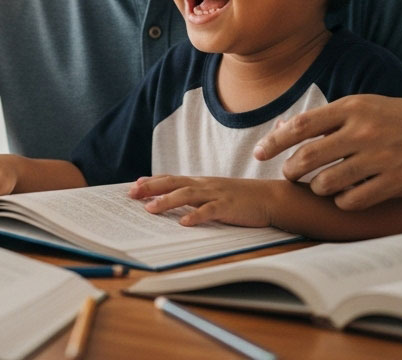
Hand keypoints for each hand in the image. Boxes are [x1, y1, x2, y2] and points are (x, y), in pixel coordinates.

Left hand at [129, 176, 277, 226]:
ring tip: (150, 209)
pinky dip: (196, 216)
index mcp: (201, 183)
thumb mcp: (215, 193)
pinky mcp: (228, 206)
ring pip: (187, 195)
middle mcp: (205, 185)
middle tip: (132, 194)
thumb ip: (196, 196)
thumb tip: (174, 202)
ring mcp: (216, 194)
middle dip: (151, 188)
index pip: (172, 179)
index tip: (134, 186)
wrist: (270, 197)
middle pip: (173, 183)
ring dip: (167, 201)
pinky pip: (210, 211)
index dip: (152, 182)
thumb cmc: (241, 198)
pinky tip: (184, 222)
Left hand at [251, 94, 401, 210]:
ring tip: (317, 185)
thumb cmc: (394, 118)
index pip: (300, 126)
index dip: (274, 142)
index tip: (259, 154)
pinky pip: (352, 200)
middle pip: (308, 157)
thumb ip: (323, 119)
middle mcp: (364, 131)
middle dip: (291, 170)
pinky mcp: (395, 182)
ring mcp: (380, 158)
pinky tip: (341, 196)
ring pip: (327, 183)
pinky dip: (340, 201)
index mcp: (352, 108)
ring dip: (315, 188)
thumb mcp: (360, 106)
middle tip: (289, 174)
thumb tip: (281, 129)